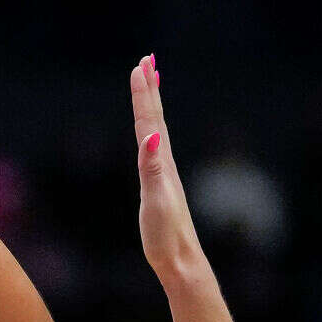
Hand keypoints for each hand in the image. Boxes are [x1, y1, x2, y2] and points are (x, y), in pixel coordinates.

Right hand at [132, 55, 209, 289]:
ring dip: (152, 105)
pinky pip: (155, 147)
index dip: (143, 94)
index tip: (139, 66)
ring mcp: (163, 173)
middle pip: (155, 118)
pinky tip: (151, 132)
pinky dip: (151, 130)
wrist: (182, 261)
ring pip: (156, 129)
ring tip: (150, 84)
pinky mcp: (160, 185)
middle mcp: (164, 163)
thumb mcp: (155, 202)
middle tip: (146, 60)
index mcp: (161, 163)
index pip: (149, 121)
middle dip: (149, 89)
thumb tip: (151, 135)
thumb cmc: (166, 236)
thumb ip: (152, 168)